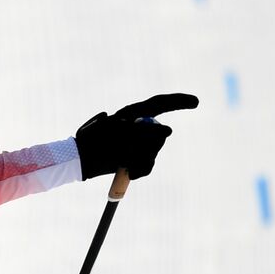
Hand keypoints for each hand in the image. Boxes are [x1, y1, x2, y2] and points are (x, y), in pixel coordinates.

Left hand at [74, 93, 198, 179]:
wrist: (78, 160)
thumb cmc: (94, 142)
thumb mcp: (118, 133)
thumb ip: (144, 131)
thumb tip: (168, 130)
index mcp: (131, 114)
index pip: (160, 104)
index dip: (178, 101)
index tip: (196, 102)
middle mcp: (137, 127)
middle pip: (159, 134)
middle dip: (149, 146)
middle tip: (130, 150)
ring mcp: (136, 143)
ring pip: (154, 151)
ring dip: (141, 160)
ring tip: (124, 162)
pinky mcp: (134, 157)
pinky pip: (148, 164)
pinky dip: (141, 169)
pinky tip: (129, 171)